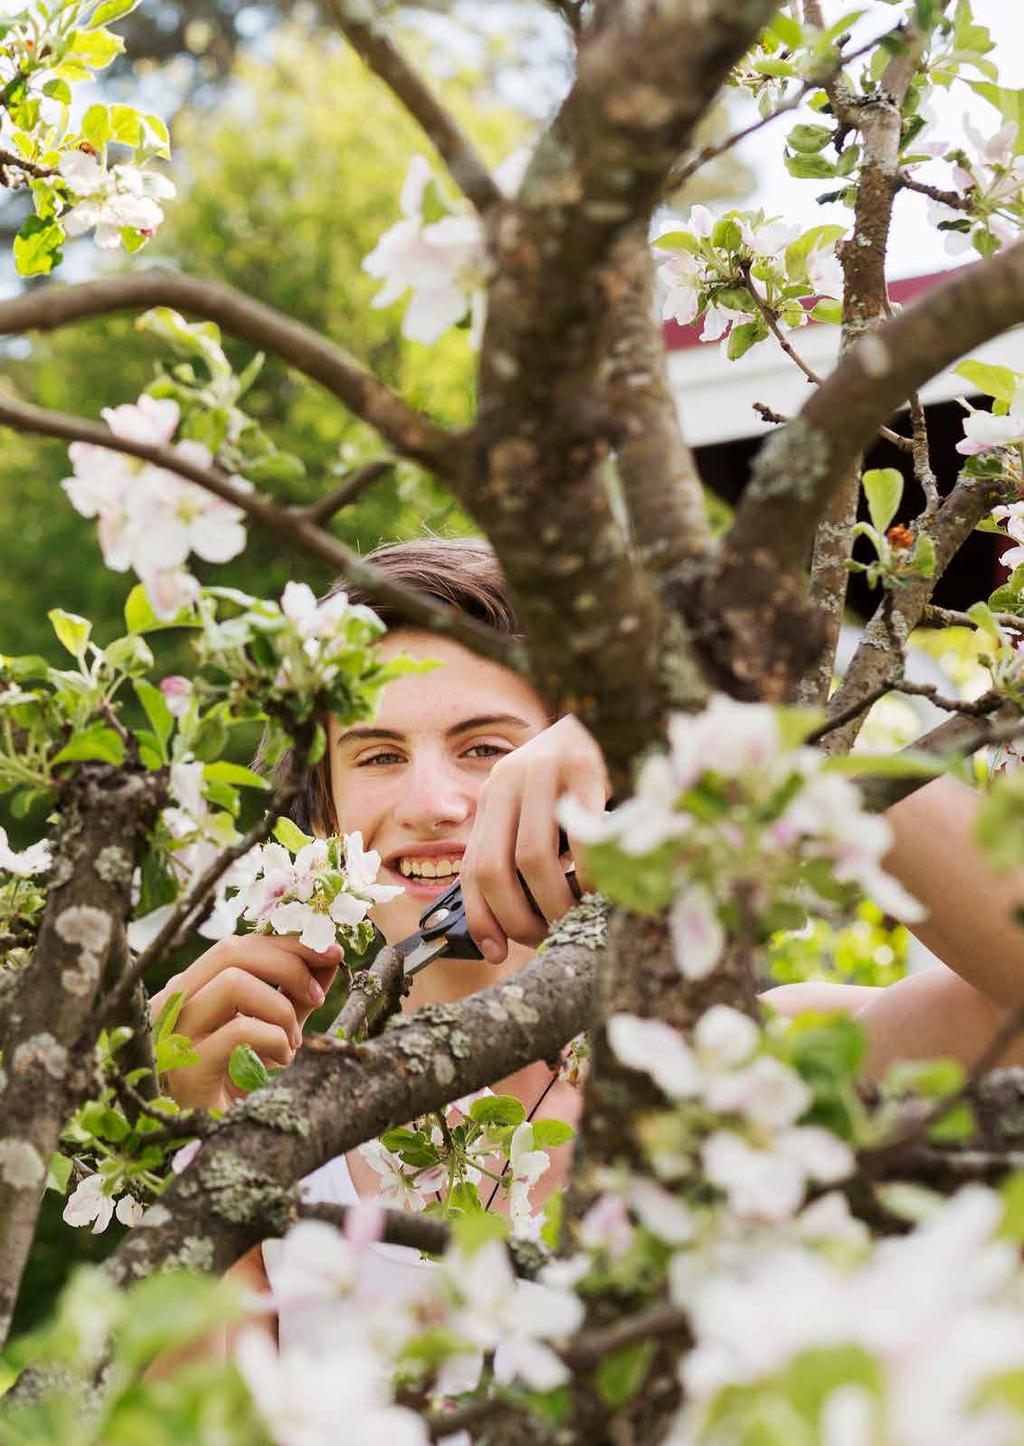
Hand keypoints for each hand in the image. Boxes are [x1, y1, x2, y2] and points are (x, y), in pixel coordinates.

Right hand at [149, 935, 340, 1110]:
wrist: (223, 1147)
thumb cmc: (244, 1086)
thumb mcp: (276, 1029)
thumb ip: (297, 993)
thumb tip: (327, 956)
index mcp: (191, 991)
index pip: (239, 944)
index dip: (289, 942)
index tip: (331, 951)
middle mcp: (173, 1005)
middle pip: (232, 950)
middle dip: (289, 963)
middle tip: (319, 995)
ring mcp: (173, 1035)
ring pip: (233, 983)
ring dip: (279, 1008)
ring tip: (292, 1041)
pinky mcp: (185, 1068)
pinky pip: (239, 1031)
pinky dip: (274, 1039)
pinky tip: (281, 1061)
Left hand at [460, 714, 608, 962]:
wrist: (586, 725)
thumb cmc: (558, 785)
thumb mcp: (525, 813)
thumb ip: (511, 856)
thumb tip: (502, 935)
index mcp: (489, 796)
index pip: (472, 868)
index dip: (483, 917)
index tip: (497, 951)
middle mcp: (507, 779)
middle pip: (496, 868)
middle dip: (518, 917)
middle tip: (545, 935)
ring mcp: (543, 770)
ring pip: (534, 858)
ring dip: (553, 902)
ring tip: (571, 916)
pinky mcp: (584, 767)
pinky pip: (580, 837)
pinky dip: (587, 873)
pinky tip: (596, 886)